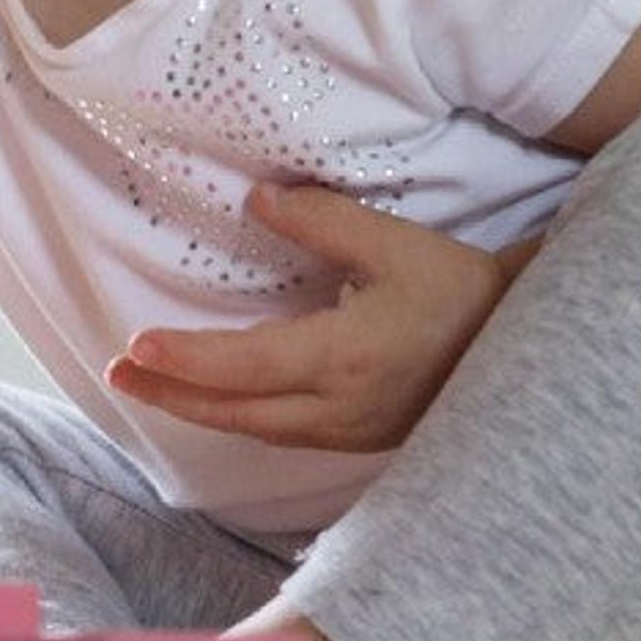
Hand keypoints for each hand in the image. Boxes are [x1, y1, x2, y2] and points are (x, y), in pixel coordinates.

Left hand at [105, 181, 521, 455]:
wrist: (524, 349)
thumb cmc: (459, 292)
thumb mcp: (396, 244)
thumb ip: (322, 221)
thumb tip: (256, 201)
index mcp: (344, 359)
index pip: (245, 366)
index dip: (187, 360)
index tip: (137, 345)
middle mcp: (338, 408)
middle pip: (236, 410)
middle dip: (170, 394)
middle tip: (116, 372)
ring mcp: (348, 432)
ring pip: (255, 427)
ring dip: (199, 407)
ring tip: (150, 382)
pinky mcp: (358, 439)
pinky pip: (281, 432)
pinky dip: (238, 414)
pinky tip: (217, 397)